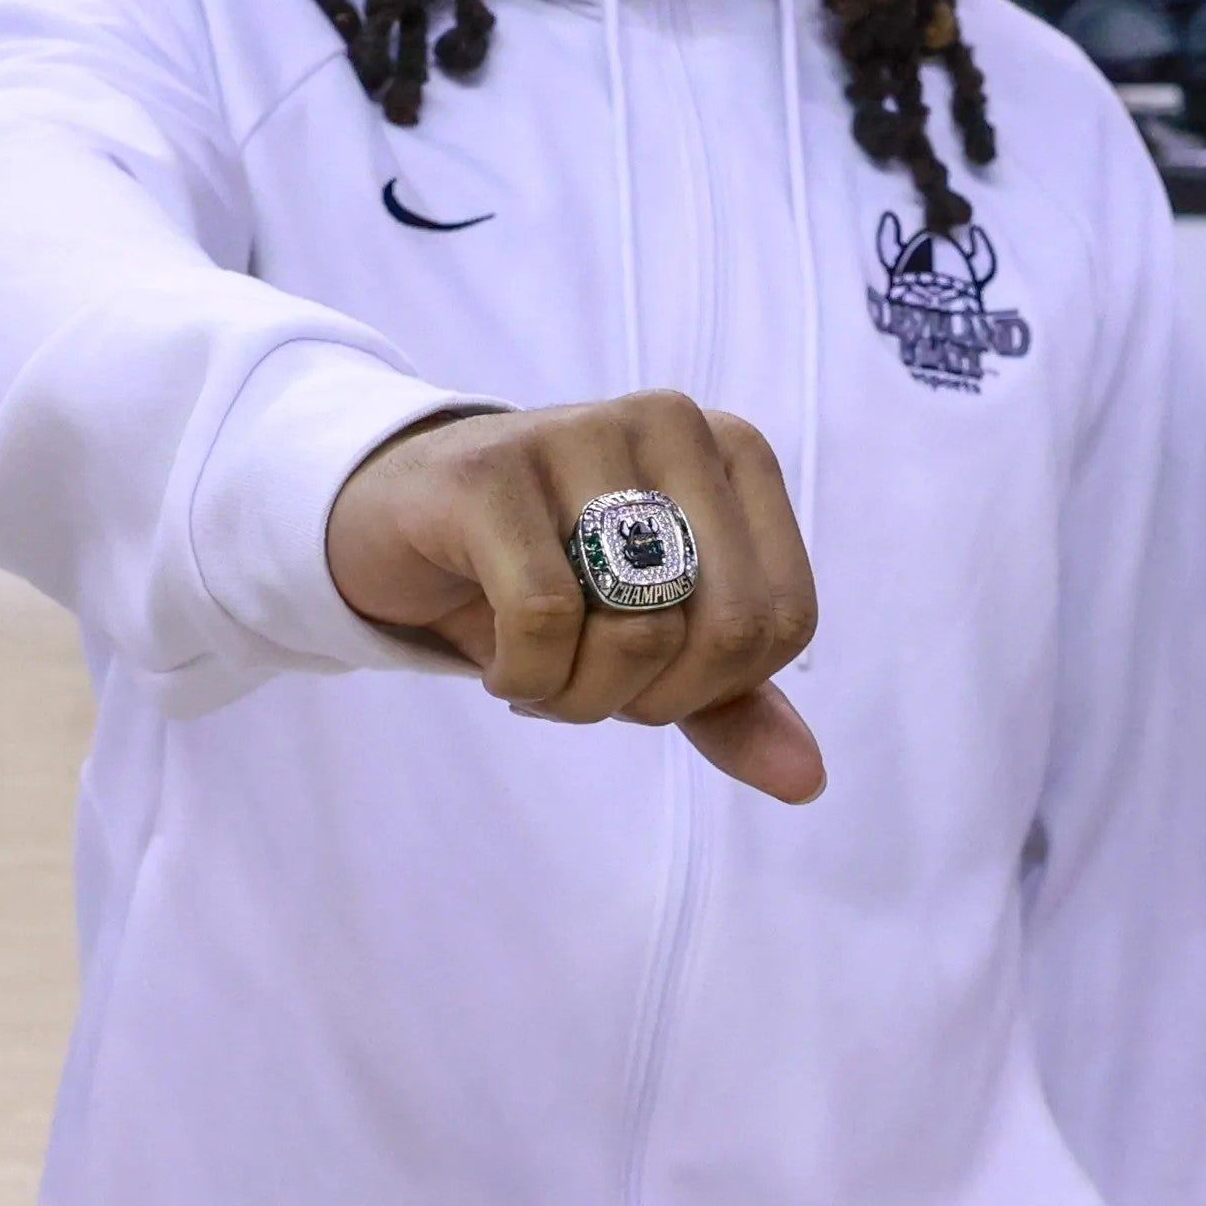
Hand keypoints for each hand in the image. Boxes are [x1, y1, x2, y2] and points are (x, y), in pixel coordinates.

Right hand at [323, 393, 822, 802]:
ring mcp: (582, 431)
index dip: (716, 690)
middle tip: (585, 688)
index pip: (783, 621)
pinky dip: (525, 676)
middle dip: (652, 700)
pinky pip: (544, 616)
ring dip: (581, 697)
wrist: (399, 523)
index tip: (647, 681)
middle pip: (724, 628)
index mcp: (735, 453)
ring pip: (638, 627)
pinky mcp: (491, 469)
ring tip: (538, 673)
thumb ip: (733, 703)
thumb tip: (806, 783)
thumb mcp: (651, 642)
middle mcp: (673, 423)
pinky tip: (499, 667)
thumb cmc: (545, 575)